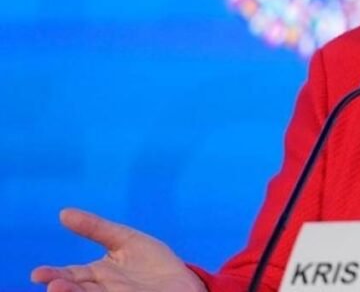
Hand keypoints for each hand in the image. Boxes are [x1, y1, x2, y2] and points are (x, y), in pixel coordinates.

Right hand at [30, 208, 205, 291]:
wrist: (184, 282)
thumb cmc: (153, 263)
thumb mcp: (125, 240)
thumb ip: (96, 228)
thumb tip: (63, 213)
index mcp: (96, 275)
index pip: (68, 275)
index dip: (53, 275)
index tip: (37, 274)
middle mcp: (101, 290)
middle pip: (76, 290)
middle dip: (62, 289)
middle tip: (52, 285)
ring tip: (60, 289)